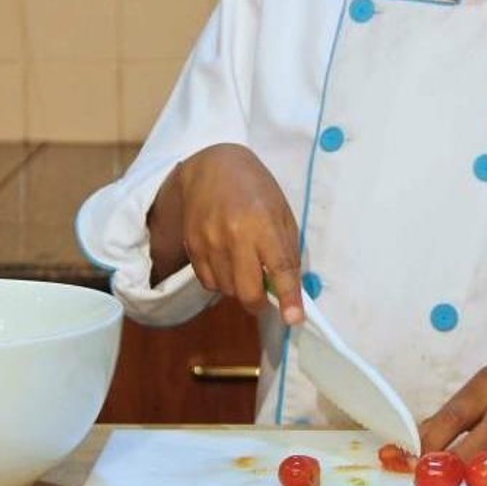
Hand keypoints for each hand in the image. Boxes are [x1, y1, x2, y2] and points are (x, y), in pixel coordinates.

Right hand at [148, 143, 303, 323]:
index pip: (279, 268)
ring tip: (245, 266)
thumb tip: (290, 290)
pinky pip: (209, 283)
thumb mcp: (282, 212)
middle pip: (247, 291)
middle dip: (260, 303)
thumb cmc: (256, 189)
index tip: (294, 318)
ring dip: (240, 289)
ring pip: (227, 291)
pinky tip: (227, 262)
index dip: (288, 297)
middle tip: (266, 299)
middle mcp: (234, 236)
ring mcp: (209, 243)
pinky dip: (221, 281)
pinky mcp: (192, 248)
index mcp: (263, 223)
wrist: (212, 167)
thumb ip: (286, 251)